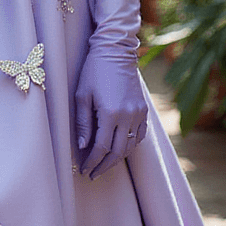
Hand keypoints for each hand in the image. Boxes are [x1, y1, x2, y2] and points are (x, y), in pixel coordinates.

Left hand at [75, 49, 148, 178]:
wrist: (115, 52)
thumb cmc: (94, 71)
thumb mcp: (82, 96)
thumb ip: (83, 123)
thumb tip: (82, 147)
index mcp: (110, 113)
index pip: (102, 147)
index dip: (92, 162)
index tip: (85, 170)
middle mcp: (128, 115)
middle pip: (118, 152)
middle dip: (105, 166)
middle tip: (93, 174)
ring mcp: (139, 113)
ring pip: (131, 146)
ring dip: (118, 159)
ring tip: (105, 165)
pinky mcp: (144, 109)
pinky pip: (140, 135)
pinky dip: (130, 146)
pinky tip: (120, 149)